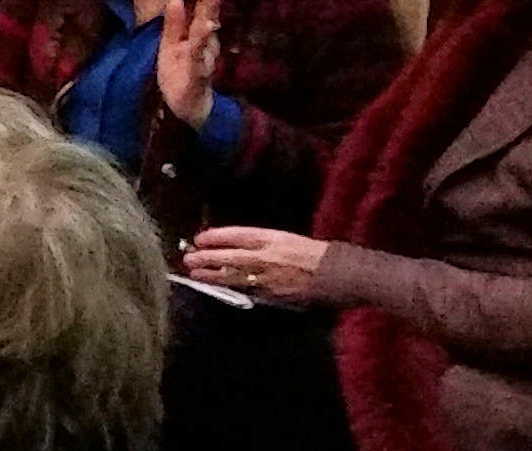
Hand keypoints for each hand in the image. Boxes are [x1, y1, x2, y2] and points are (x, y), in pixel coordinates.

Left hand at [157, 0, 224, 127]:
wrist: (186, 110)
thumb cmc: (180, 75)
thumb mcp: (171, 46)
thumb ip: (174, 24)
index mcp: (195, 35)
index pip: (199, 8)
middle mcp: (203, 44)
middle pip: (206, 16)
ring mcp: (202, 60)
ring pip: (205, 38)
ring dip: (209, 18)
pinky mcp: (197, 78)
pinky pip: (198, 63)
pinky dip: (199, 50)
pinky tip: (203, 36)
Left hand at [186, 227, 326, 300]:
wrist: (343, 274)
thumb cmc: (318, 253)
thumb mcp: (288, 239)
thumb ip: (263, 242)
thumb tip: (236, 245)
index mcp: (273, 238)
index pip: (237, 235)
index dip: (215, 237)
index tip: (199, 238)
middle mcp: (269, 256)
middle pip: (230, 256)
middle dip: (207, 257)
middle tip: (188, 259)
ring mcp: (271, 277)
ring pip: (235, 276)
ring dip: (213, 276)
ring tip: (195, 275)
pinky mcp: (276, 295)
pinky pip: (249, 290)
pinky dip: (233, 288)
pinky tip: (220, 288)